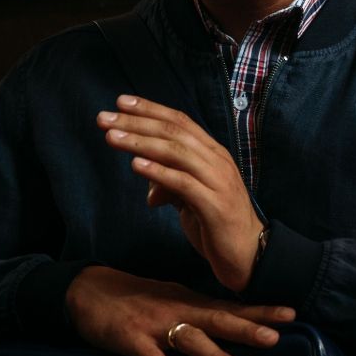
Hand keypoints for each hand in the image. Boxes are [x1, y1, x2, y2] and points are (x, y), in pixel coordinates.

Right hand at [65, 266, 294, 355]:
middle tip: (275, 337)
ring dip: (214, 355)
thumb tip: (234, 322)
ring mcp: (155, 324)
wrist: (88, 289)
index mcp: (191, 303)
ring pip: (189, 339)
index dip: (261, 311)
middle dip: (248, 328)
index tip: (291, 314)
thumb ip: (200, 314)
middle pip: (219, 319)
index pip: (232, 307)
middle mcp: (179, 310)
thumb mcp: (173, 301)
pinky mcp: (130, 338)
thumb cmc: (136, 300)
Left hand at [98, 95, 261, 292]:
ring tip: (112, 137)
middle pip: (174, 132)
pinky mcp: (214, 205)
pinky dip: (158, 172)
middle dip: (137, 122)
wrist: (250, 254)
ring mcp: (218, 181)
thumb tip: (150, 191)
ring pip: (177, 152)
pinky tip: (136, 165)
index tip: (121, 101)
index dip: (150, 109)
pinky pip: (183, 183)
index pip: (180, 122)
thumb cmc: (218, 224)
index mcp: (212, 154)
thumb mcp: (190, 201)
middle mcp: (217, 161)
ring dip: (141, 143)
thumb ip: (172, 188)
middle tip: (104, 117)